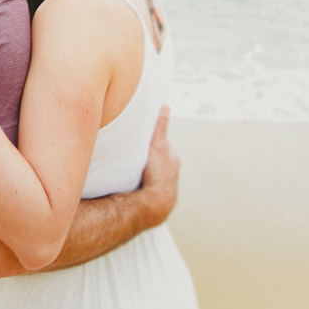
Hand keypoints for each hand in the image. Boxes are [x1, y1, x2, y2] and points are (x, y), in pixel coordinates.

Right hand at [139, 105, 180, 224]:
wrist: (156, 202)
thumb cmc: (158, 173)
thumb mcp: (158, 145)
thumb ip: (161, 126)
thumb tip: (165, 106)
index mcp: (174, 159)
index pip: (164, 145)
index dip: (153, 141)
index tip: (143, 139)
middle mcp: (172, 172)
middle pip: (161, 159)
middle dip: (151, 156)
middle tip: (137, 153)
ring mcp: (167, 185)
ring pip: (156, 173)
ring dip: (147, 170)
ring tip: (134, 168)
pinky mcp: (159, 197)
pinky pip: (151, 186)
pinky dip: (145, 183)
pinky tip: (136, 184)